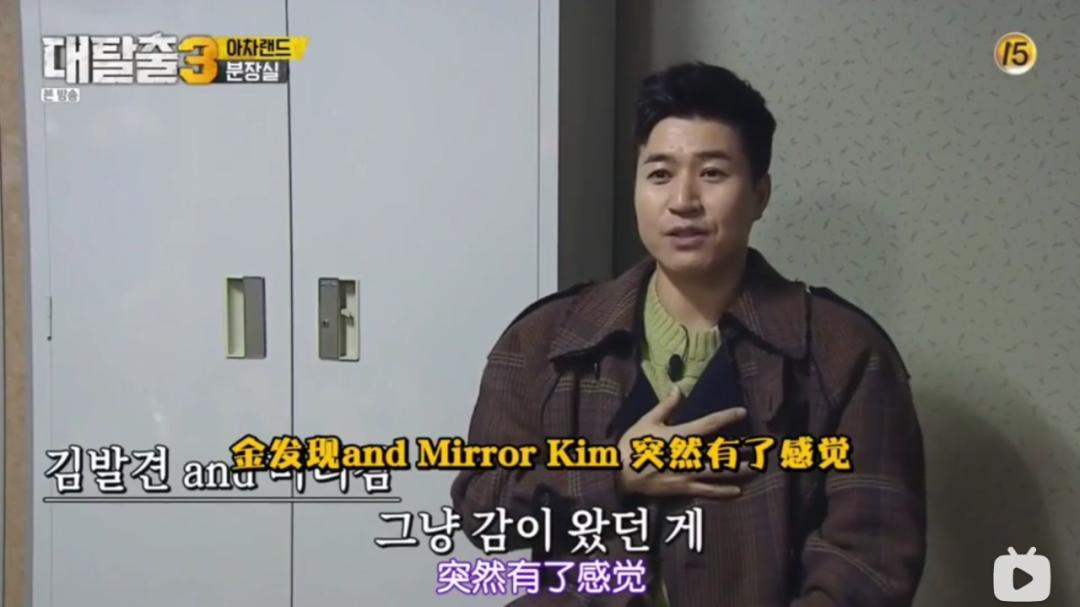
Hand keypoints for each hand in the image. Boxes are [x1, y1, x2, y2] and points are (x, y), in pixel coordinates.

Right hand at [616, 386, 749, 498]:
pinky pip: (707, 492)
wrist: (618, 475)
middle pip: (721, 451)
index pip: (708, 424)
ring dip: (740, 469)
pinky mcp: (682, 489)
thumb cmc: (631, 446)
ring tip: (757, 466)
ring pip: (719, 472)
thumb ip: (666, 406)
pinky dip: (723, 492)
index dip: (727, 417)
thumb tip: (679, 388)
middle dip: (743, 448)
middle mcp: (687, 455)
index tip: (742, 412)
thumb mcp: (646, 421)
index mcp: (679, 436)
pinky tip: (738, 491)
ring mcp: (686, 474)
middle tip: (763, 446)